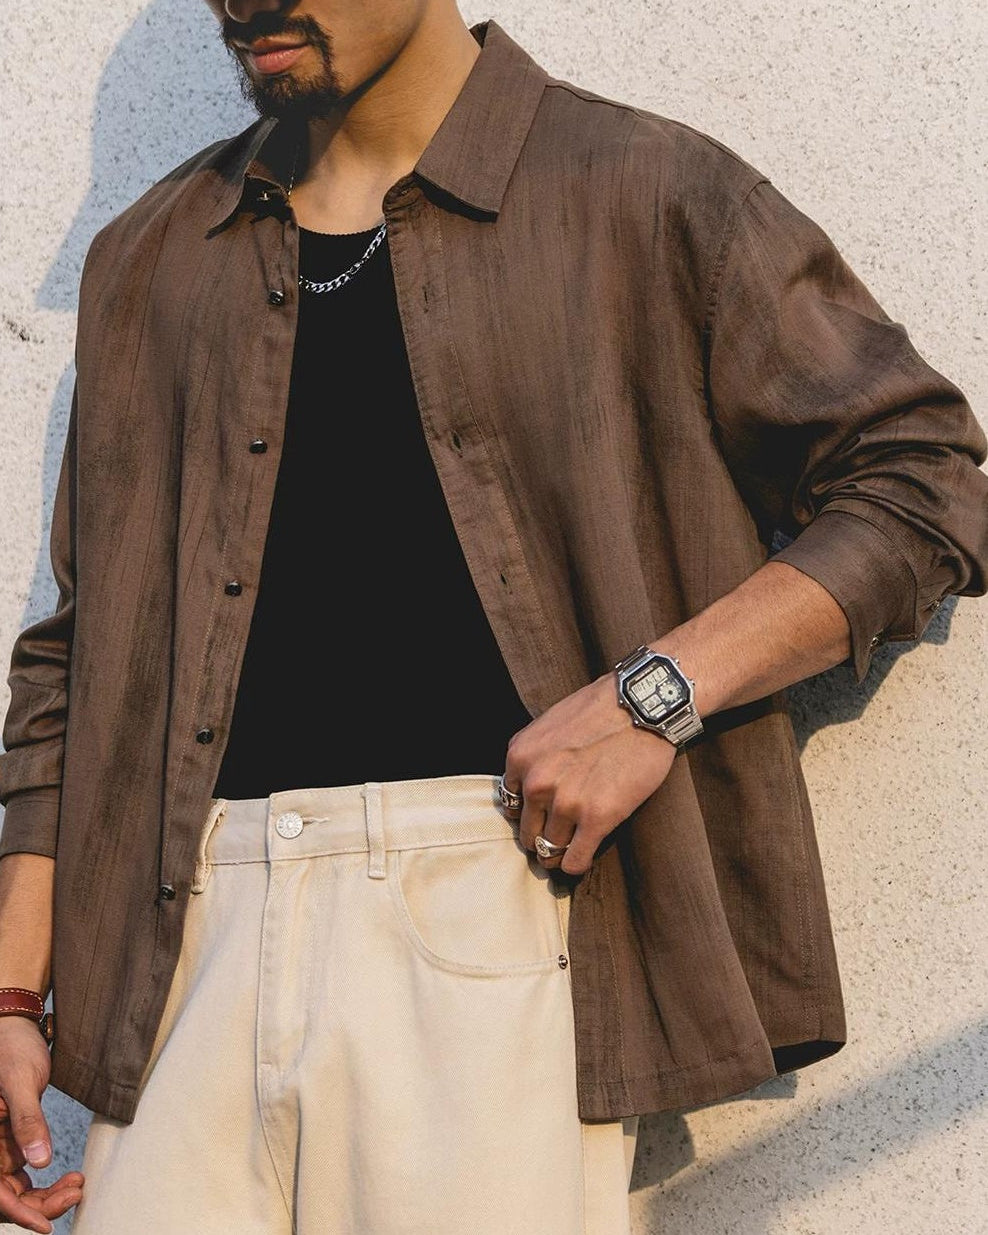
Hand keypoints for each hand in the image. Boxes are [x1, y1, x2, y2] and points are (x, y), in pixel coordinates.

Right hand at [0, 1018, 83, 1232]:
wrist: (17, 1029)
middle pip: (6, 1196)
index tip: (45, 1225)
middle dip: (39, 1205)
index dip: (17, 1212)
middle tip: (76, 1194)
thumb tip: (39, 1162)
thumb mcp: (22, 1081)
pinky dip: (47, 1182)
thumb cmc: (13, 1049)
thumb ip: (28, 1120)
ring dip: (46, 1196)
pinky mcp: (11, 1144)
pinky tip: (73, 1177)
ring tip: (78, 1185)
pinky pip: (25, 1175)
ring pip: (17, 1190)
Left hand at [502, 670, 676, 874]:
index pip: (511, 804)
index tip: (541, 817)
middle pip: (527, 831)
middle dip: (540, 836)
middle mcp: (537, 782)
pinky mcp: (597, 818)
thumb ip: (534, 756)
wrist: (643, 705)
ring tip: (570, 850)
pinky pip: (574, 861)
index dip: (527, 813)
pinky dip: (576, 865)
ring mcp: (566, 802)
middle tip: (556, 837)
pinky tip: (582, 858)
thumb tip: (529, 785)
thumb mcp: (549, 725)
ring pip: (549, 849)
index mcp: (520, 756)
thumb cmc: (601, 709)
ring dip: (559, 853)